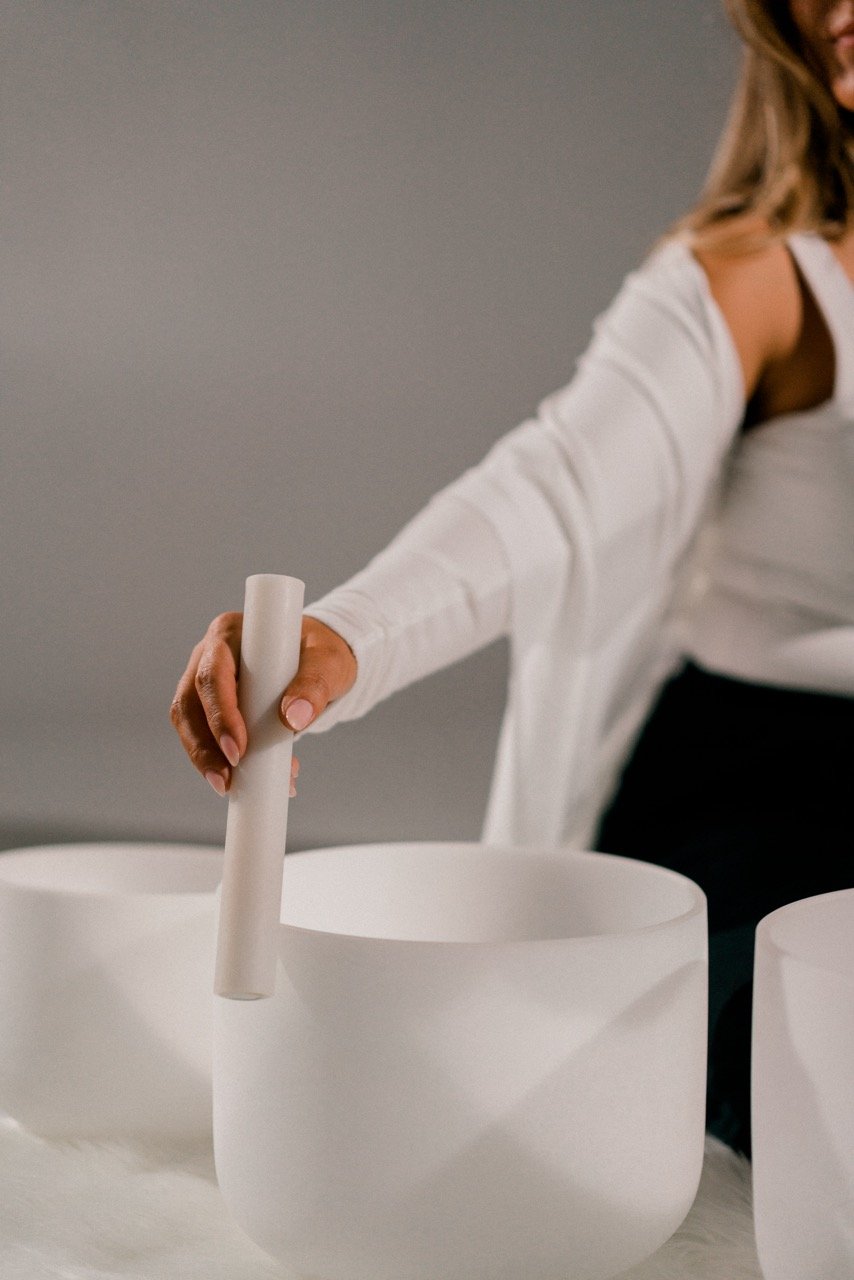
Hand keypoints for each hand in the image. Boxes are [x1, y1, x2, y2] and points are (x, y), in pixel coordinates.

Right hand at [170, 612, 356, 794]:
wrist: (322, 663)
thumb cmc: (323, 654)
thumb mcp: (329, 663)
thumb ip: (314, 685)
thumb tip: (292, 718)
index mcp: (230, 633)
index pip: (213, 675)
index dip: (220, 714)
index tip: (239, 749)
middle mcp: (210, 654)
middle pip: (190, 703)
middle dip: (205, 747)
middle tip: (227, 781)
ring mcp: (207, 680)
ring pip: (189, 723)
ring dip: (206, 759)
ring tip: (231, 787)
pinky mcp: (213, 706)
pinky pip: (204, 736)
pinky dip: (221, 761)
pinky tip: (246, 780)